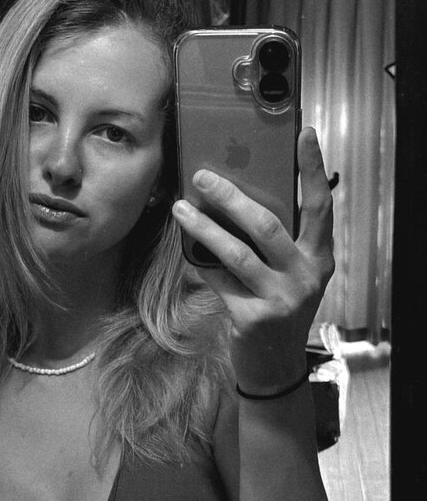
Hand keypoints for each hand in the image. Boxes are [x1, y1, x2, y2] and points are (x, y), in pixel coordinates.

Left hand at [172, 127, 333, 394]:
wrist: (275, 367)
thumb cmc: (278, 309)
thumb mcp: (290, 275)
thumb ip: (278, 243)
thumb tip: (237, 197)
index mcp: (319, 258)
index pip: (321, 205)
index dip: (313, 168)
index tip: (304, 133)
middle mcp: (305, 276)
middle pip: (267, 225)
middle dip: (231, 197)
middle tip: (202, 176)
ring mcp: (281, 298)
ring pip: (236, 252)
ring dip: (203, 228)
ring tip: (180, 209)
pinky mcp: (253, 317)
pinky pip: (219, 281)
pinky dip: (200, 264)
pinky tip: (185, 248)